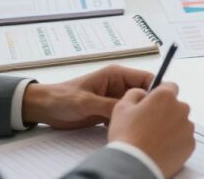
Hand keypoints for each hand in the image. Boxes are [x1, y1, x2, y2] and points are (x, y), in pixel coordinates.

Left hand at [20, 65, 153, 128]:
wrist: (44, 108)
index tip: (159, 105)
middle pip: (143, 93)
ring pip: (135, 106)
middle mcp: (119, 85)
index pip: (146, 78)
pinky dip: (126, 122)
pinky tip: (122, 129)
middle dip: (146, 105)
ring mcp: (114, 98)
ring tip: (136, 126)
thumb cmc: (62, 98)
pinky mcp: (108, 110)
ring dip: (136, 115)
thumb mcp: (86, 102)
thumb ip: (109, 105)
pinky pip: (125, 115)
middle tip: (147, 119)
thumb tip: (132, 111)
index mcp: (117, 74)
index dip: (156, 90)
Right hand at [108, 82, 195, 178]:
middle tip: (150, 125)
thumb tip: (142, 92)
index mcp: (165, 96)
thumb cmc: (127, 135)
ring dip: (171, 128)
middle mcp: (181, 108)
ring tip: (154, 139)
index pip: (169, 86)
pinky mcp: (190, 144)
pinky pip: (184, 139)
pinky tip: (161, 148)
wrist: (135, 164)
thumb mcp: (121, 107)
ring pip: (181, 123)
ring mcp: (187, 127)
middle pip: (176, 106)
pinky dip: (176, 142)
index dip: (160, 94)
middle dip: (166, 112)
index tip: (153, 103)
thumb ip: (134, 93)